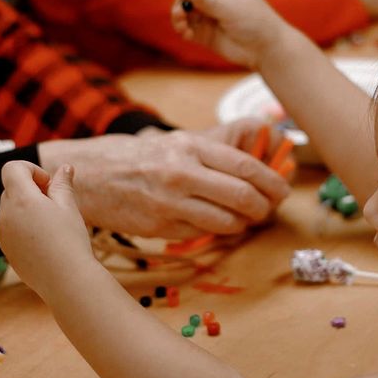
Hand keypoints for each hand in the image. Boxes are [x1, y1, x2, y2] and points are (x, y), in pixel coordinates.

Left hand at [0, 162, 94, 298]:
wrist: (65, 280)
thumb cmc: (70, 240)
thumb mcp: (69, 206)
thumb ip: (62, 184)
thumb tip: (65, 168)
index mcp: (21, 200)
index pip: (12, 168)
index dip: (32, 170)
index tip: (49, 185)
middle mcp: (5, 215)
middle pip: (12, 188)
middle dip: (32, 189)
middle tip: (57, 204)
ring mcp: (3, 234)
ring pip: (11, 209)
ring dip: (29, 208)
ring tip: (53, 224)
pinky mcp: (6, 250)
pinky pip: (11, 228)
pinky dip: (25, 226)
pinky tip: (47, 240)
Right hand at [38, 127, 290, 238]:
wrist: (94, 175)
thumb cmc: (144, 157)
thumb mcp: (180, 144)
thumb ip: (216, 157)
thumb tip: (257, 175)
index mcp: (191, 146)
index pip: (244, 166)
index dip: (271, 181)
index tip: (283, 190)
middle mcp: (182, 173)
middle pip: (241, 195)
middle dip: (263, 207)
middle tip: (269, 209)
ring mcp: (170, 202)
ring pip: (225, 221)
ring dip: (243, 224)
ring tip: (246, 220)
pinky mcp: (160, 227)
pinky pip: (202, 234)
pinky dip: (218, 232)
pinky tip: (219, 225)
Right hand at [171, 0, 290, 68]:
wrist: (266, 49)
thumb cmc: (255, 23)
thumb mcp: (232, 8)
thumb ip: (209, 1)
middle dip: (182, 1)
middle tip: (179, 11)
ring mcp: (210, 16)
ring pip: (187, 12)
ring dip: (179, 16)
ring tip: (181, 23)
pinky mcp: (206, 34)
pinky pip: (189, 29)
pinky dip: (184, 30)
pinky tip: (186, 34)